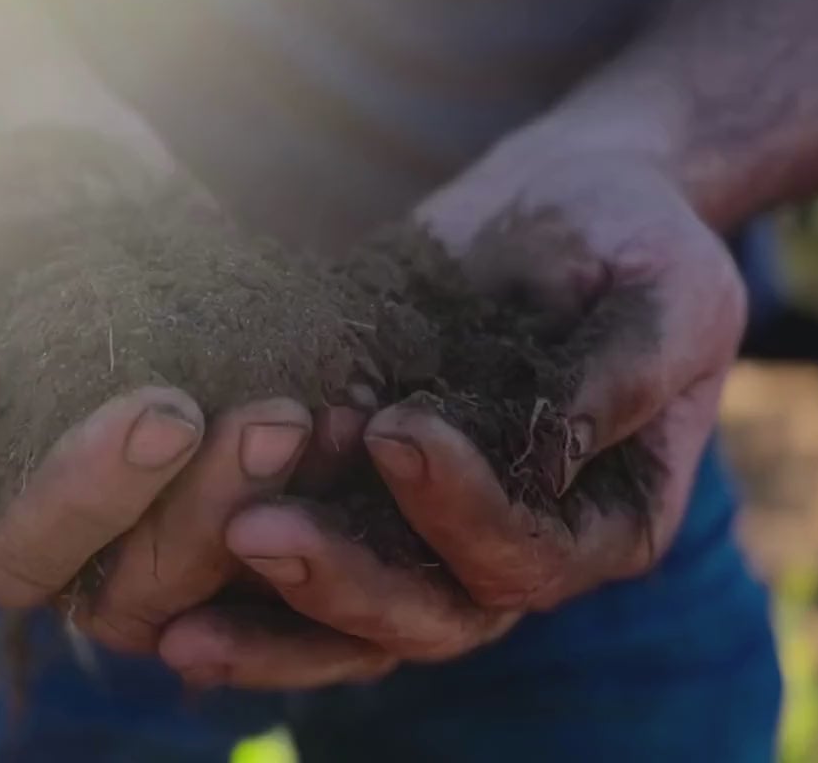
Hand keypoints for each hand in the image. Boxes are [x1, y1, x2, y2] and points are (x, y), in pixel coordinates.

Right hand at [0, 123, 360, 653]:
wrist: (87, 185)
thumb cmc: (2, 213)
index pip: (17, 553)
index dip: (92, 499)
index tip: (167, 411)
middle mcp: (58, 549)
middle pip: (133, 595)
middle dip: (211, 514)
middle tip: (278, 421)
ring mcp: (147, 537)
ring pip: (218, 586)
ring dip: (280, 515)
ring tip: (331, 422)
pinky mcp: (222, 508)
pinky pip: (278, 541)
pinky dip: (322, 497)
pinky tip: (361, 418)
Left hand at [154, 134, 746, 688]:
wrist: (571, 198)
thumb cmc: (637, 238)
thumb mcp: (665, 291)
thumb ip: (619, 375)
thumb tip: (550, 450)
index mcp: (607, 520)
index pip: (530, 555)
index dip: (464, 512)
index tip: (397, 431)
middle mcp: (515, 548)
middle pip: (428, 615)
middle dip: (340, 580)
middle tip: (253, 532)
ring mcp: (429, 530)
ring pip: (350, 617)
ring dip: (264, 619)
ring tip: (171, 615)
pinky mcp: (359, 492)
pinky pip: (298, 556)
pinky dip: (231, 578)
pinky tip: (152, 568)